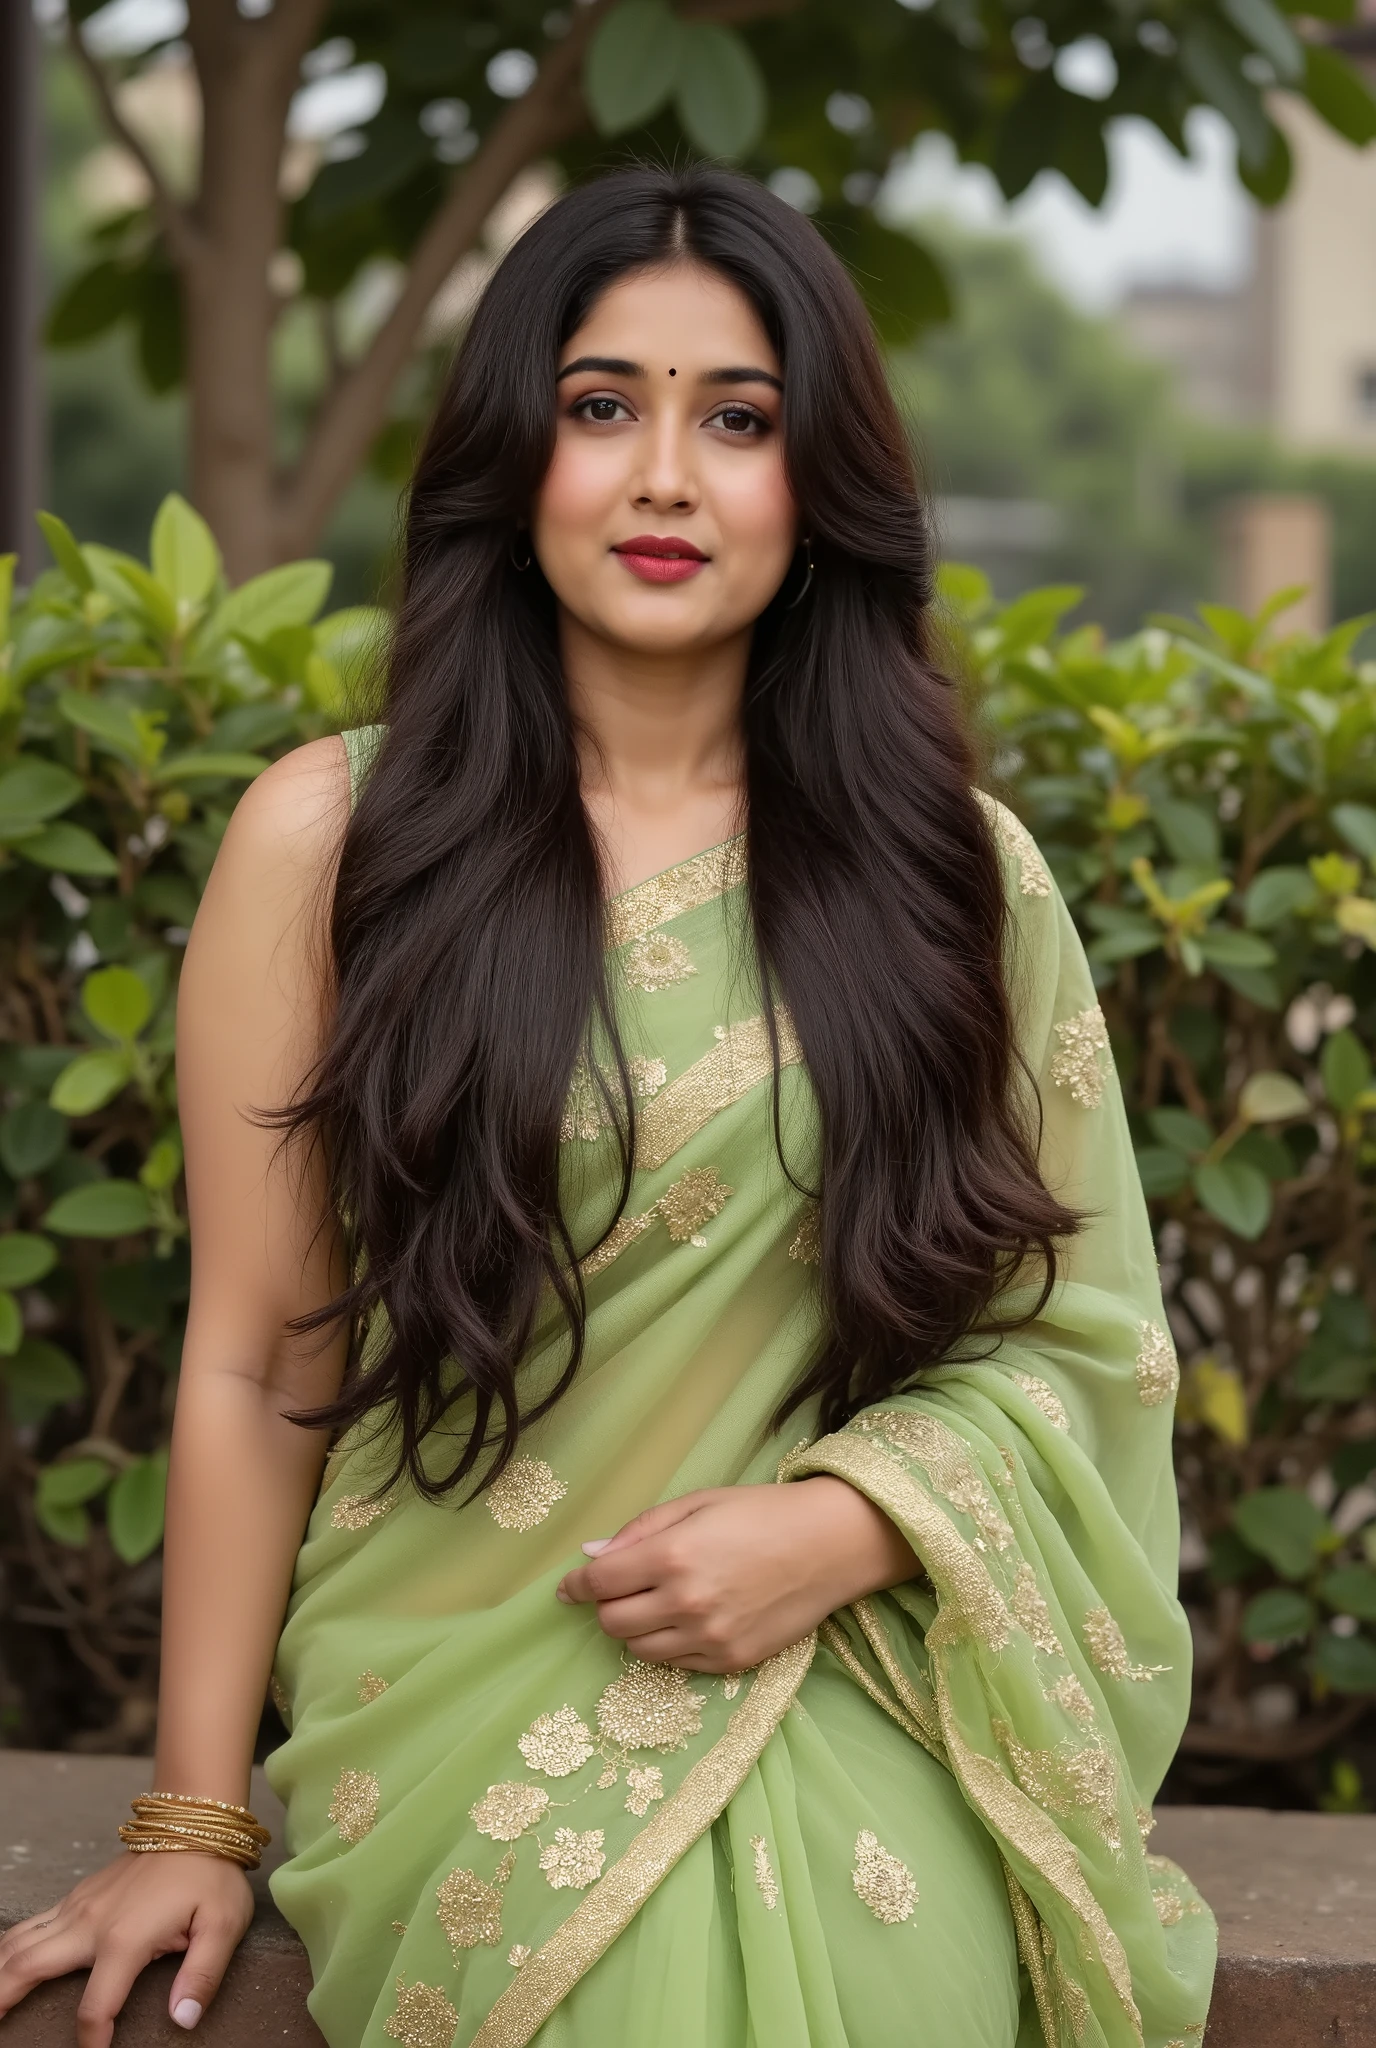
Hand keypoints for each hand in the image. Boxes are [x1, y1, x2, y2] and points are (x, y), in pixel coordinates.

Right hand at [0, 1849, 252, 2046]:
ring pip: (20, 1942)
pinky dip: (11, 1946)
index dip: (92, 2040)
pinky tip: (7, 1962)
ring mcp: (78, 1906)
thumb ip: (202, 1975)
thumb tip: (183, 2020)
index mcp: (124, 1939)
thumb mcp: (223, 1924)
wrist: (195, 1821)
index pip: (95, 2008)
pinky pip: (32, 1923)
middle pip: (28, 1968)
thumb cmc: (212, 1875)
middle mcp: (90, 1923)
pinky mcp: (78, 1896)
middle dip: (4, 2000)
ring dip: (0, 1971)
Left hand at [556, 1477, 916, 1671]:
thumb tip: (592, 1556)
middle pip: (612, 1622)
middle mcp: (685, 1603)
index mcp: (673, 1556)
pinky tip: (688, 1619)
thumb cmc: (762, 1512)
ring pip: (639, 1650)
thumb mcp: (697, 1504)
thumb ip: (640, 1531)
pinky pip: (677, 1664)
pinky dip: (669, 1644)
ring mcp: (709, 1639)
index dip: (576, 1585)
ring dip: (635, 1628)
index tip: (568, 1588)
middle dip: (606, 1606)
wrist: (829, 1545)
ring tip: (656, 1603)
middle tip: (621, 1588)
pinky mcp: (730, 1663)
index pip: (600, 1582)